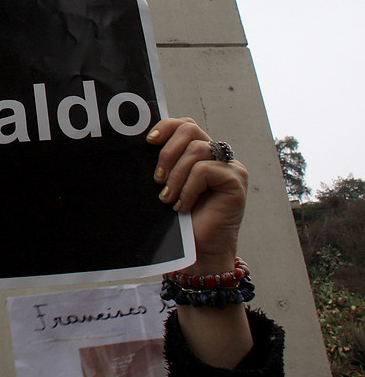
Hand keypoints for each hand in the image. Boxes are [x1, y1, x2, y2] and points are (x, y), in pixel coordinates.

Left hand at [146, 117, 248, 273]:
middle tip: (157, 179)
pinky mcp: (236, 180)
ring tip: (168, 198)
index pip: (186, 125)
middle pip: (190, 130)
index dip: (167, 127)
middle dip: (168, 152)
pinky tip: (182, 206)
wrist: (197, 251)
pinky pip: (205, 170)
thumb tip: (140, 144)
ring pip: (196, 150)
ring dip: (176, 176)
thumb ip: (163, 164)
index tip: (149, 141)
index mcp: (201, 153)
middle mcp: (218, 156)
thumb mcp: (166, 186)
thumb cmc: (179, 220)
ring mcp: (230, 167)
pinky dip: (188, 188)